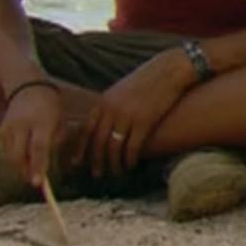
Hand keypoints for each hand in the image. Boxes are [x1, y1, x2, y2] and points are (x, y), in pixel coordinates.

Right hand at [0, 83, 67, 186]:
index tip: (37, 183)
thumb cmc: (51, 108)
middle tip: (35, 180)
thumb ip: (55, 142)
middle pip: (20, 155)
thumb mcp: (60, 123)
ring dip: (21, 166)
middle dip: (26, 172)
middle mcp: (22, 125)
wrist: (28, 88)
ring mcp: (9, 127)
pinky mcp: (1, 130)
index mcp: (42, 123)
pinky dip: (15, 157)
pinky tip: (24, 156)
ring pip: (11, 156)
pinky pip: (7, 150)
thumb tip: (44, 165)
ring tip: (31, 168)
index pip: (38, 149)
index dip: (37, 167)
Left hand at [79, 52, 194, 177]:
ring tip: (116, 172)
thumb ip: (110, 106)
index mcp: (104, 101)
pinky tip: (131, 165)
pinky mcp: (144, 122)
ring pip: (113, 148)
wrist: (169, 70)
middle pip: (98, 142)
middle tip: (97, 174)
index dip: (80, 149)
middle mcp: (112, 109)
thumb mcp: (122, 90)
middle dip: (96, 161)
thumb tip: (104, 124)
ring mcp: (127, 116)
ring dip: (113, 164)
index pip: (86, 130)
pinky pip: (132, 147)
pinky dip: (129, 160)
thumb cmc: (147, 80)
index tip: (77, 162)